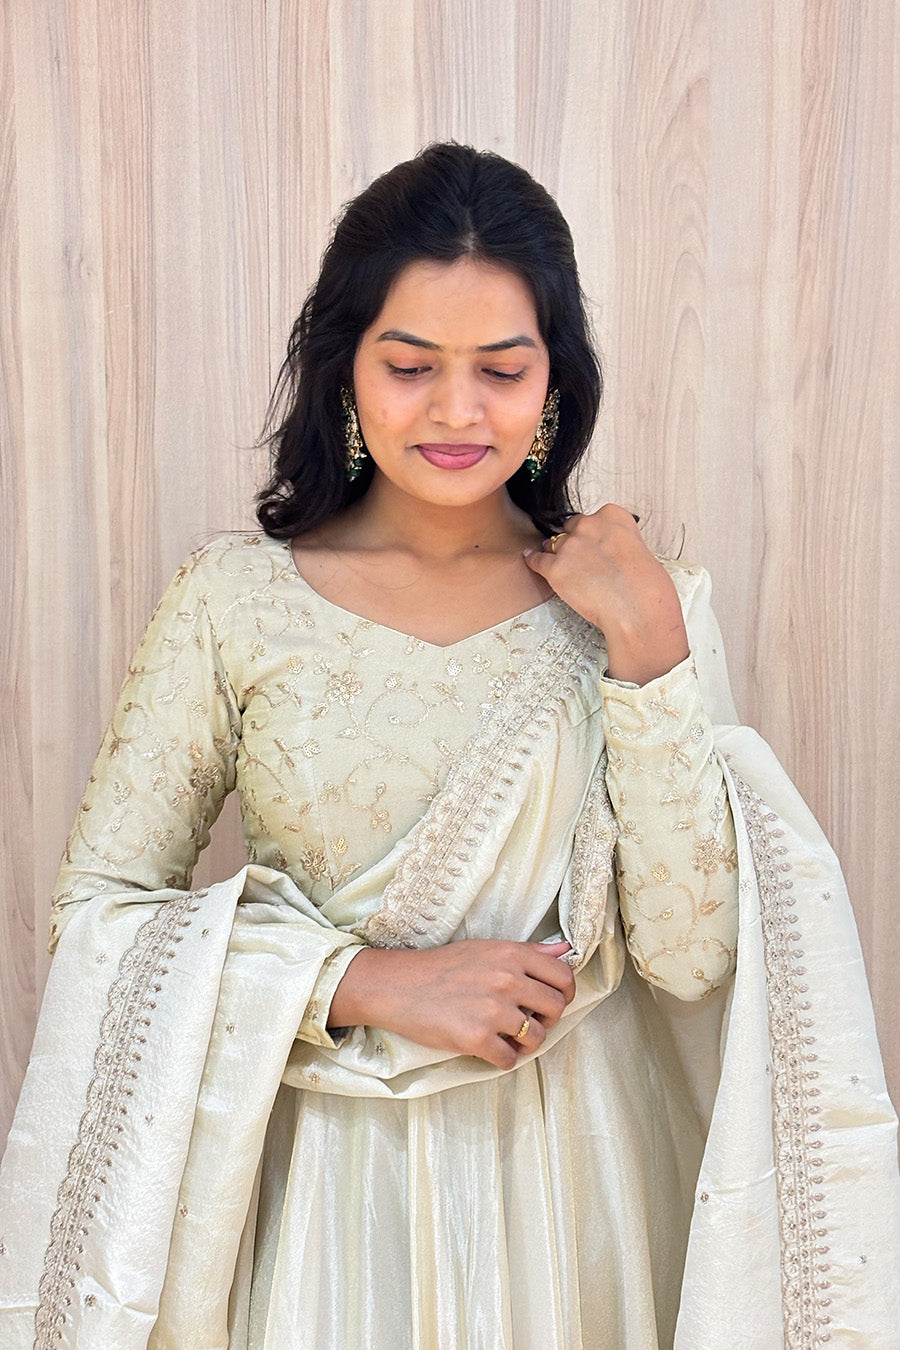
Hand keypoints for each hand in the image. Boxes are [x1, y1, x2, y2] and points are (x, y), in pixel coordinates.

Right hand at [328, 939, 575, 1069]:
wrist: (400, 986)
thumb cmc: (443, 967)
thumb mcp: (486, 949)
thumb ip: (528, 952)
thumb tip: (565, 950)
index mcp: (511, 955)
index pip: (563, 976)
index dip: (564, 993)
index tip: (551, 1003)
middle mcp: (507, 980)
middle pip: (556, 1008)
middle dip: (548, 1021)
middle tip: (530, 1022)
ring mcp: (492, 1010)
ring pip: (537, 1038)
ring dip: (525, 1043)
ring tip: (507, 1037)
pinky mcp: (476, 1038)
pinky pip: (509, 1060)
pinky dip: (503, 1060)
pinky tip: (489, 1050)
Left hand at [523, 504, 688, 684]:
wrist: (638, 609)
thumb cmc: (646, 586)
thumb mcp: (639, 549)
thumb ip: (617, 542)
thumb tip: (605, 550)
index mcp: (612, 515)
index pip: (594, 517)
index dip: (593, 534)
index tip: (596, 544)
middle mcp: (589, 525)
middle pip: (571, 527)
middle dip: (575, 541)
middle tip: (583, 561)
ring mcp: (570, 546)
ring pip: (553, 544)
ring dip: (557, 554)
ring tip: (566, 569)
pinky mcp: (555, 569)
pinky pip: (537, 560)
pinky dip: (534, 561)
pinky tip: (531, 560)